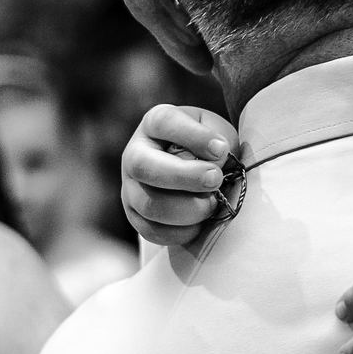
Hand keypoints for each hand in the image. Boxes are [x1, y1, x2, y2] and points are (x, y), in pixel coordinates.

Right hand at [121, 104, 237, 244]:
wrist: (200, 173)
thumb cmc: (210, 148)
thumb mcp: (218, 133)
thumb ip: (218, 142)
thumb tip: (214, 162)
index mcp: (155, 123)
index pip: (164, 122)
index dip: (194, 136)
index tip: (222, 149)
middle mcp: (135, 153)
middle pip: (144, 166)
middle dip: (184, 176)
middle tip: (215, 179)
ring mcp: (131, 187)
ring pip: (149, 204)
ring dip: (188, 208)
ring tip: (212, 203)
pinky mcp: (135, 216)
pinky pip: (152, 231)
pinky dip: (181, 231)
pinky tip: (201, 222)